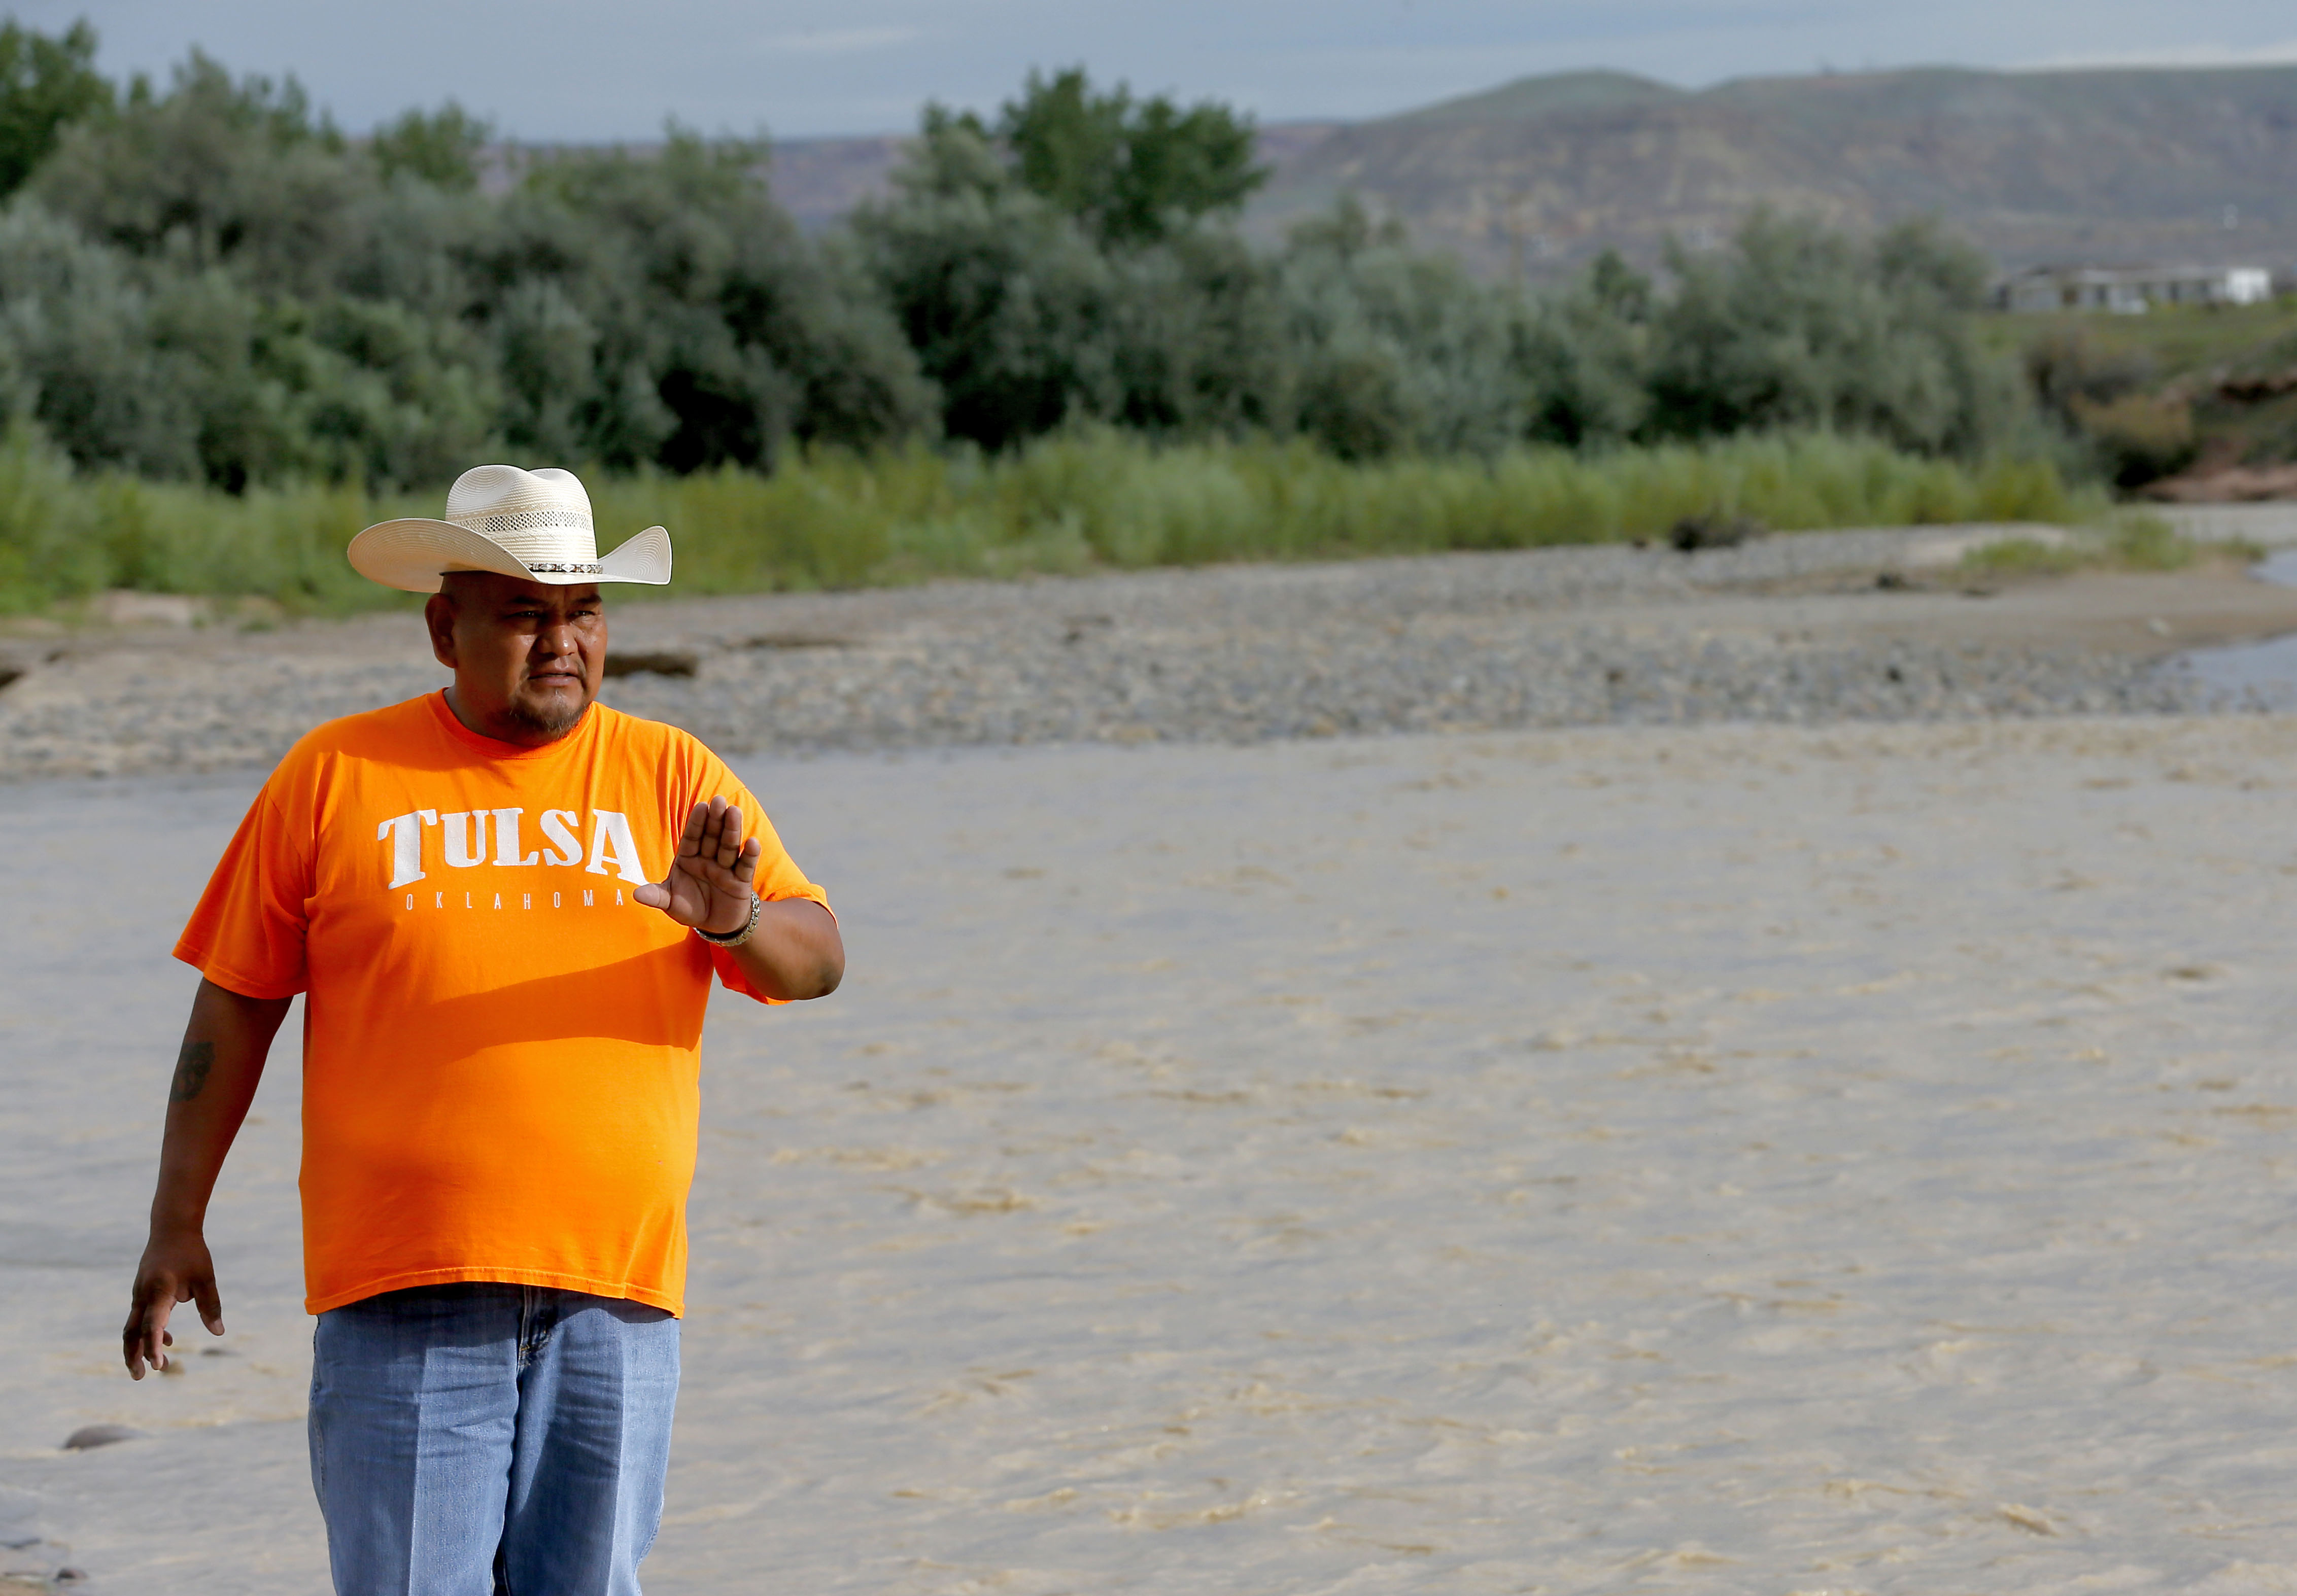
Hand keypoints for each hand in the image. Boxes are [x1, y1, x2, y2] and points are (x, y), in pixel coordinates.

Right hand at [123, 1227, 222, 1378]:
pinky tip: (168, 1340)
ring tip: (153, 1367)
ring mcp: (139, 1294)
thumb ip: (210, 1305)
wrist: (172, 1228)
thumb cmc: (191, 1252)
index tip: (158, 1365)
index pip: (151, 1325)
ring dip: (139, 1347)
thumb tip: (219, 1332)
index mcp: (159, 1291)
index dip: (153, 1346)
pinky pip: (140, 1317)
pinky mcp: (142, 1292)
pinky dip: (149, 1331)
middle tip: (140, 1377)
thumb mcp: (205, 1278)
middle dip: (134, 1355)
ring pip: (132, 1326)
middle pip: (131, 1332)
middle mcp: (143, 1295)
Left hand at [635, 796, 760, 934]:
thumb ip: (657, 897)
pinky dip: (749, 855)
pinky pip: (745, 866)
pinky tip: (752, 842)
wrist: (715, 925)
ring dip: (732, 830)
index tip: (701, 806)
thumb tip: (636, 895)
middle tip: (719, 800)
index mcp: (688, 858)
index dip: (696, 822)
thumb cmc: (690, 908)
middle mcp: (708, 859)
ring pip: (728, 846)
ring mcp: (725, 868)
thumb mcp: (670, 903)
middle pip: (712, 837)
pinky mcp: (741, 881)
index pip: (692, 837)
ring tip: (735, 812)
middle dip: (716, 819)